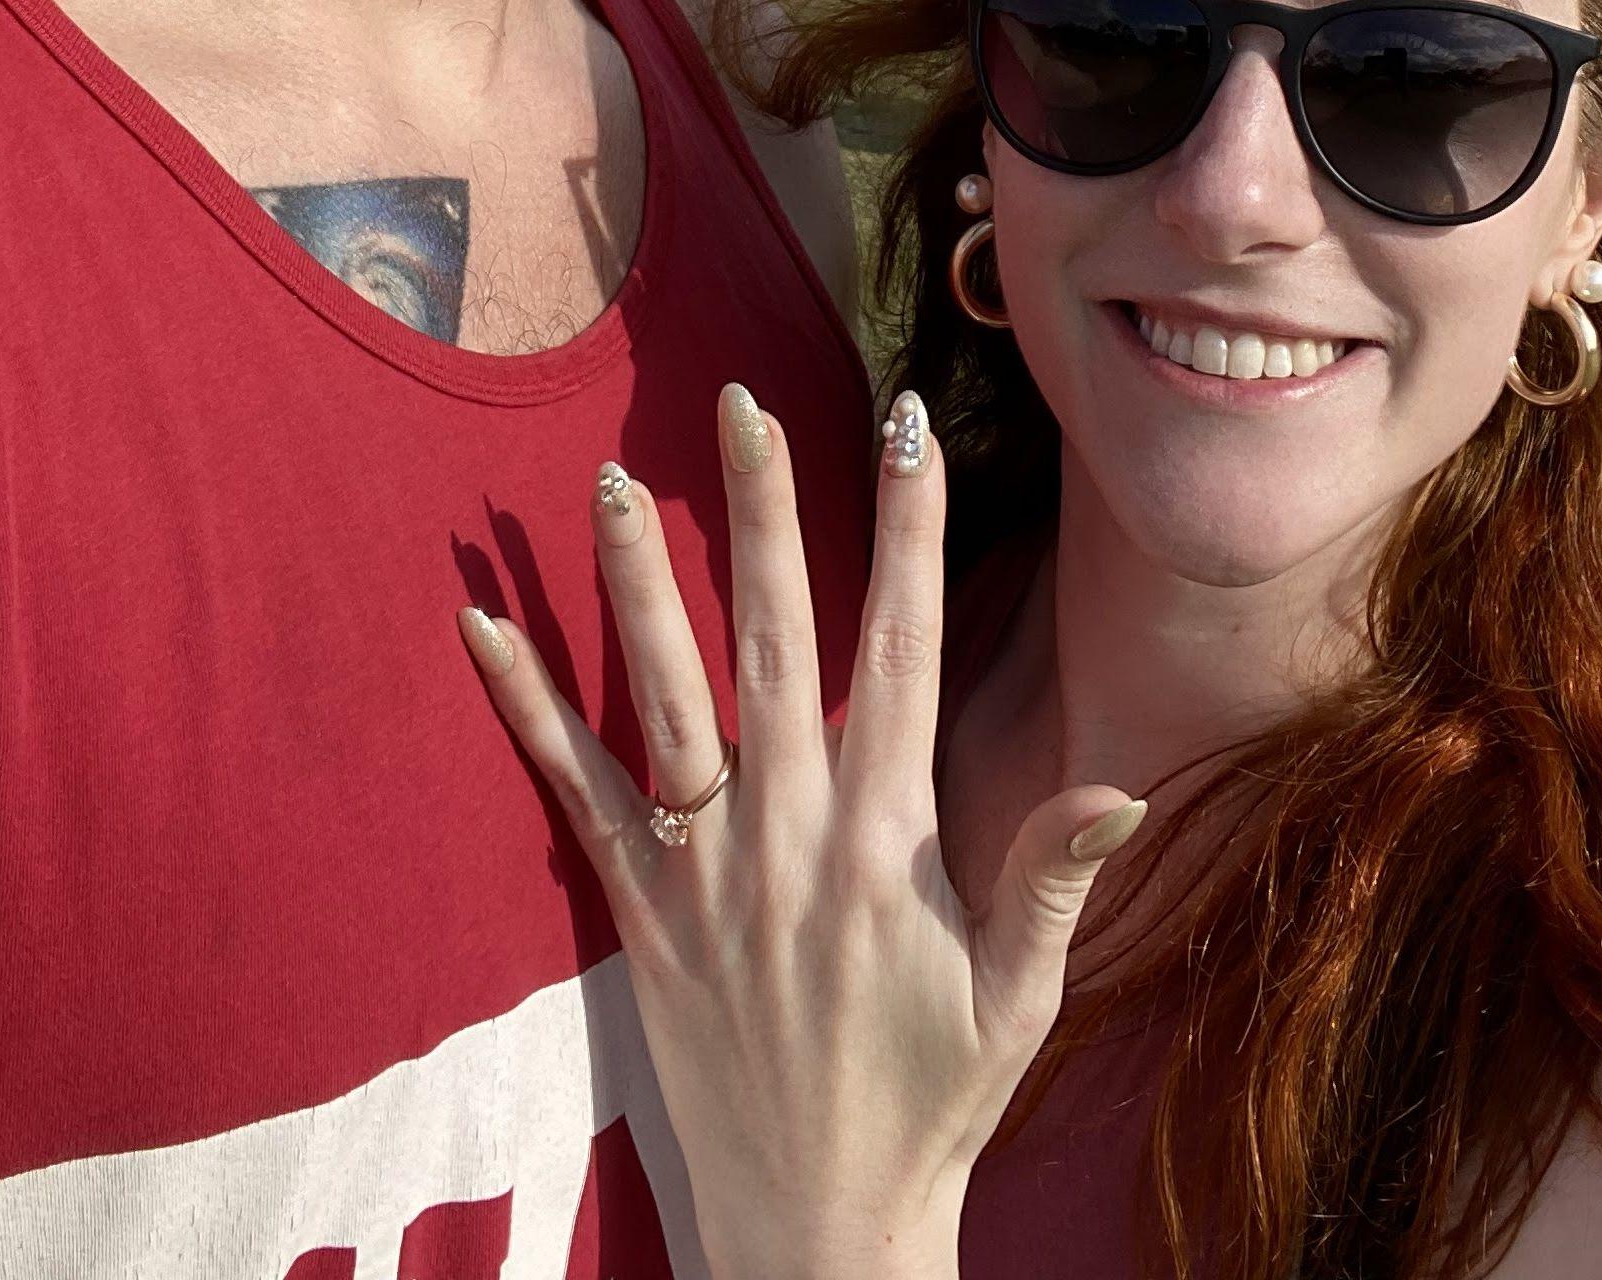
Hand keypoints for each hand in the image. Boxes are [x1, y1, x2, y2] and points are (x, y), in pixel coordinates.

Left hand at [459, 383, 1143, 1279]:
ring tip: (612, 478)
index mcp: (889, 843)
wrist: (820, 1228)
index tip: (906, 428)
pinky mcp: (639, 911)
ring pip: (664, 699)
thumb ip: (1052, 877)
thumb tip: (1122, 784)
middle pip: (774, 642)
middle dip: (762, 513)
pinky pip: (573, 791)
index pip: (902, 650)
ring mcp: (705, 871)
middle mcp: (790, 837)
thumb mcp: (1017, 998)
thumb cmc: (932, 1104)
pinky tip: (479, 624)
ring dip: (635, 584)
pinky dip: (523, 706)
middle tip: (741, 405)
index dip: (909, 532)